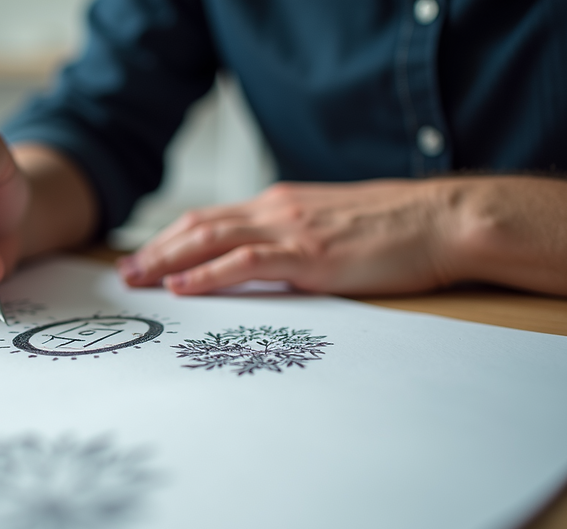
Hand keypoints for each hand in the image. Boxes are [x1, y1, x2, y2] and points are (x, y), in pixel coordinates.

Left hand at [118, 180, 460, 294]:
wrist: (442, 219)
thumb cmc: (395, 229)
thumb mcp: (331, 226)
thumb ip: (295, 239)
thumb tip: (267, 263)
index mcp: (280, 204)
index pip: (212, 218)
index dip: (173, 237)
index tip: (146, 256)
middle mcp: (276, 210)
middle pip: (199, 225)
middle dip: (157, 248)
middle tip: (124, 271)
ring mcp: (291, 229)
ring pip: (211, 239)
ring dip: (167, 260)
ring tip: (137, 279)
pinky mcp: (309, 255)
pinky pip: (246, 263)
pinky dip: (207, 274)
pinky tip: (182, 287)